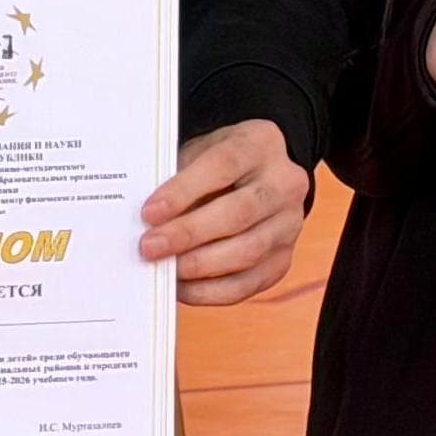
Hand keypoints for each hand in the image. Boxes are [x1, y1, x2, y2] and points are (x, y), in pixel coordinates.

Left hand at [139, 117, 312, 305]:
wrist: (258, 180)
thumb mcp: (200, 154)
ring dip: (198, 265)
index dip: (184, 191)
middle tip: (149, 247)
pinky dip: (210, 291)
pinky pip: (248, 284)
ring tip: (165, 268)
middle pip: (239, 213)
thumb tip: (146, 223)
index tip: (149, 212)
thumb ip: (177, 180)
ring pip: (247, 252)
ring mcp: (289, 224)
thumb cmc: (217, 167)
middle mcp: (285, 183)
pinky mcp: (283, 259)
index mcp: (261, 144)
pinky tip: (182, 286)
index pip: (224, 165)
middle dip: (188, 234)